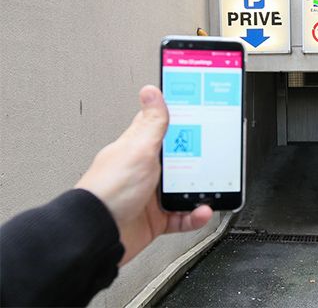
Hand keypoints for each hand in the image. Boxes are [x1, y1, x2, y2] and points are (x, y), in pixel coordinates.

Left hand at [75, 85, 212, 264]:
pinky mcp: (156, 219)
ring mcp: (150, 195)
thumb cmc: (109, 191)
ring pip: (184, 188)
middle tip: (212, 156)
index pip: (163, 126)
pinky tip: (201, 211)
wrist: (96, 235)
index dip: (182, 119)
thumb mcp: (138, 150)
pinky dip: (194, 215)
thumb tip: (151, 92)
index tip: (202, 115)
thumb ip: (151, 123)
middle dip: (199, 159)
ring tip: (210, 188)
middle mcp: (145, 170)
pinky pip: (182, 216)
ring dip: (200, 190)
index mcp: (138, 148)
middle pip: (180, 158)